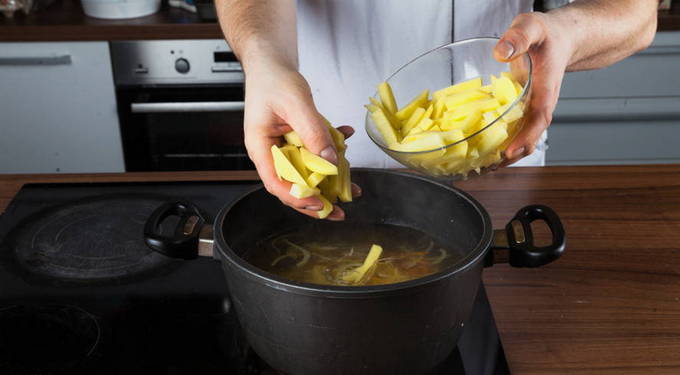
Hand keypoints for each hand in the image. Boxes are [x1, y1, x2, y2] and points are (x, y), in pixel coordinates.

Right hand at [243, 62, 359, 219]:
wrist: (270, 63)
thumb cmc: (273, 79)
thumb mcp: (296, 103)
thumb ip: (313, 132)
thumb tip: (330, 161)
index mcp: (260, 147)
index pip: (276, 183)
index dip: (297, 198)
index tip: (319, 204)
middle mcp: (270, 152)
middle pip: (292, 184)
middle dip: (316, 199)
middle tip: (339, 210)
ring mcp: (283, 147)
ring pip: (306, 172)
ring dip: (328, 178)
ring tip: (351, 187)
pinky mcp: (295, 140)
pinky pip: (314, 153)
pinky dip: (331, 149)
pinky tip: (346, 138)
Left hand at [494, 12, 572, 164]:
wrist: (560, 37)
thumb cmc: (547, 34)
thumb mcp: (532, 27)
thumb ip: (519, 36)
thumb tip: (502, 52)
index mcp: (546, 88)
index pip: (539, 118)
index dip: (526, 137)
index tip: (510, 151)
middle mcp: (540, 103)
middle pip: (530, 136)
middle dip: (513, 155)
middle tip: (489, 166)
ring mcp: (532, 108)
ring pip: (522, 136)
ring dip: (506, 154)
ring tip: (483, 166)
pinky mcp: (523, 108)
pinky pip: (514, 129)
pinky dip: (501, 141)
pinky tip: (483, 149)